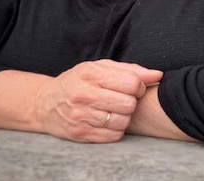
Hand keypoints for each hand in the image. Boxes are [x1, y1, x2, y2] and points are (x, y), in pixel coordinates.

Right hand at [33, 59, 161, 142]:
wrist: (46, 103)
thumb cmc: (78, 82)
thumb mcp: (100, 68)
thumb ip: (130, 70)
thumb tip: (157, 75)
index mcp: (91, 74)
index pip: (131, 83)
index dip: (138, 86)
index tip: (132, 87)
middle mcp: (84, 95)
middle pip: (129, 104)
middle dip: (131, 102)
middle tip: (123, 99)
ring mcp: (81, 116)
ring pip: (123, 122)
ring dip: (124, 117)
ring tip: (115, 110)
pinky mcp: (81, 133)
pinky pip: (113, 136)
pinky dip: (116, 130)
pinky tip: (108, 121)